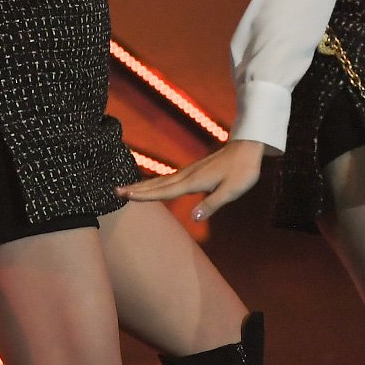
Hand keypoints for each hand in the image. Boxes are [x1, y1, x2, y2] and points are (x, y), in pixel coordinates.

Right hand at [116, 139, 266, 220]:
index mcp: (194, 181)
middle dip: (137, 189)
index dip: (145, 195)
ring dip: (144, 186)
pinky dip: (157, 183)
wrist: (249, 147)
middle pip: (158, 185)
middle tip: (116, 191)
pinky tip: (155, 186)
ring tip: (128, 189)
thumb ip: (213, 204)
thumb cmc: (243, 170)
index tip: (125, 195)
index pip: (165, 191)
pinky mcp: (195, 171)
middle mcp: (188, 175)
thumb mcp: (232, 190)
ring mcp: (191, 172)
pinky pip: (170, 179)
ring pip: (162, 181)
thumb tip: (194, 217)